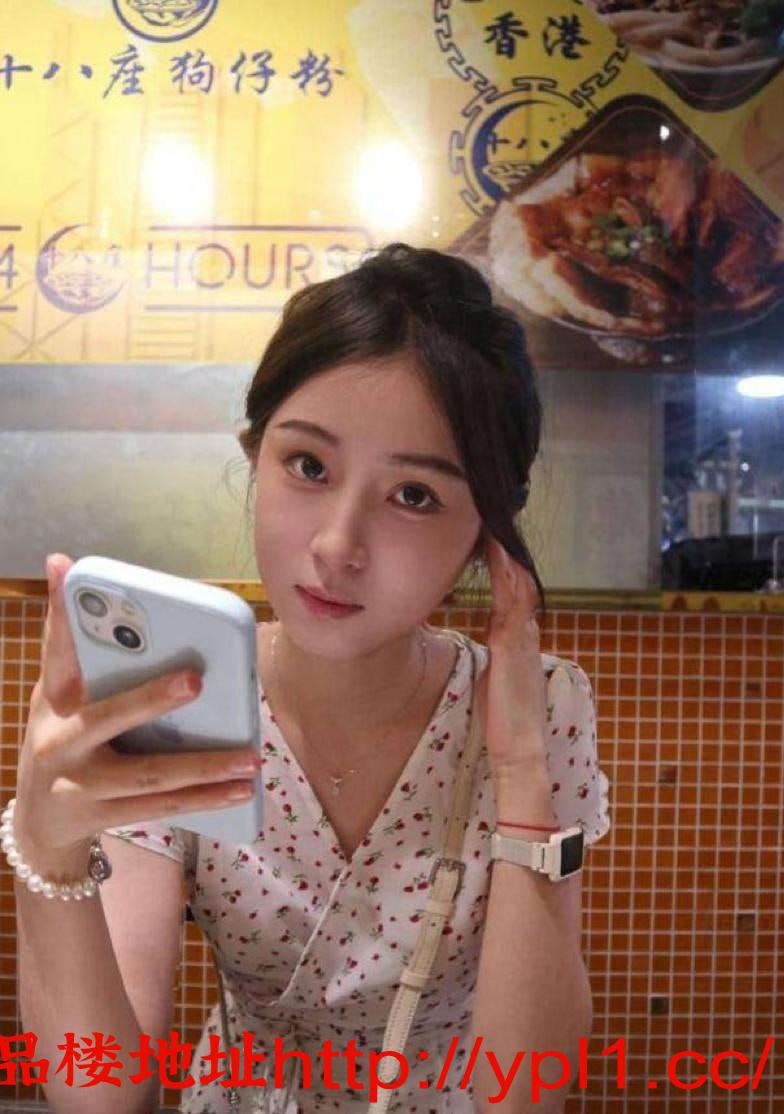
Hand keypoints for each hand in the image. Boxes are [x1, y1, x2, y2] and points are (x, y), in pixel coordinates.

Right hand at [13, 553, 260, 874]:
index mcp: (54, 704)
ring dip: (204, 767)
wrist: (39, 824)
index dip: (64, 617)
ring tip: (251, 756)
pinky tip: (242, 789)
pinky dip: (206, 800)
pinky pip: (165, 808)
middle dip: (150, 700)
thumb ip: (73, 644)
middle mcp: (62, 745)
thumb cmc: (60, 739)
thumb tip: (65, 565)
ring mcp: (84, 789)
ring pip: (151, 777)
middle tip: (195, 680)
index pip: (59, 653)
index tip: (72, 570)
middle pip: (109, 720)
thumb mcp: (57, 695)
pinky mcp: (108, 819)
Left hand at [473, 536, 547, 785]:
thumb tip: (489, 647)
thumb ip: (494, 659)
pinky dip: (507, 578)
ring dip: (506, 559)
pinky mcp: (512, 648)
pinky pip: (513, 604)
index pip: (514, 597)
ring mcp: (522, 640)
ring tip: (494, 530)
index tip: (493, 546)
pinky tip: (499, 557)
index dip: (506, 571)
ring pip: (518, 588)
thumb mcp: (496, 680)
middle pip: (520, 585)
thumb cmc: (504, 721)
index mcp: (521, 643)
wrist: (520, 749)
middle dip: (508, 557)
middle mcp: (526, 636)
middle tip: (495, 525)